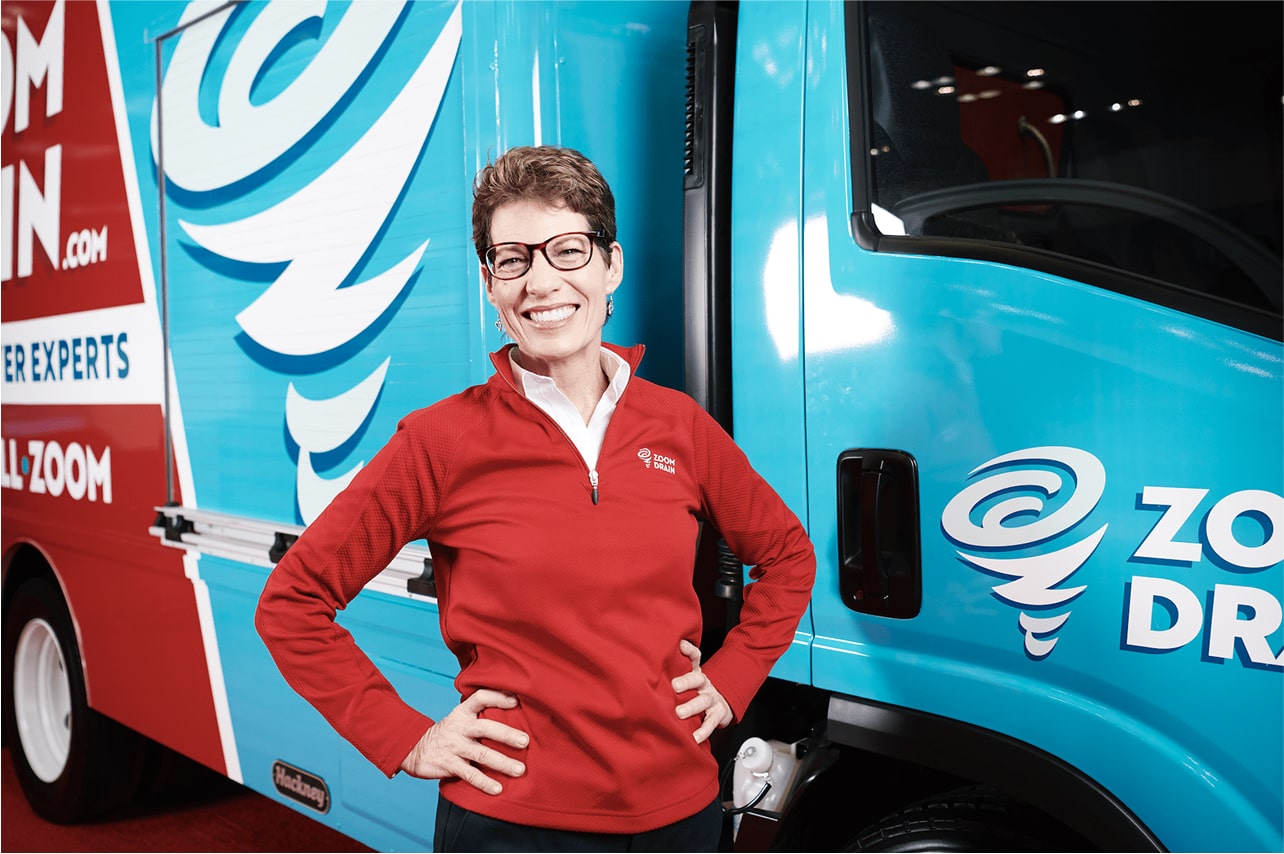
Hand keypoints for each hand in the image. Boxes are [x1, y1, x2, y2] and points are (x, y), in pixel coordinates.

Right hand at [399, 689, 528, 794]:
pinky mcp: (449, 765)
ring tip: (519, 770)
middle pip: (485, 728)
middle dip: (507, 735)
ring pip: (481, 754)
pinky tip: (498, 788)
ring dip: (502, 762)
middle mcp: (459, 727)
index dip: (498, 697)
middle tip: (525, 741)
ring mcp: (454, 746)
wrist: (415, 749)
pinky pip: (470, 775)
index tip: (515, 701)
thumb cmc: (448, 733)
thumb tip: (514, 710)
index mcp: (463, 712)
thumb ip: (480, 715)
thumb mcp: (460, 718)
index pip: (480, 698)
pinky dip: (484, 782)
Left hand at [672, 639, 732, 743]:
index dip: (688, 650)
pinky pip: (711, 723)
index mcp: (695, 673)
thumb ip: (672, 671)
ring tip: (680, 713)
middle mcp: (704, 684)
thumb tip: (649, 659)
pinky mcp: (718, 715)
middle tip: (675, 686)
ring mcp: (712, 699)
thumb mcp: (687, 679)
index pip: (694, 657)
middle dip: (687, 682)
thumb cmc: (696, 692)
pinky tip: (695, 737)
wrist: (721, 704)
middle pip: (698, 679)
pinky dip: (703, 731)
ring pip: (704, 701)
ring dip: (692, 707)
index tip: (679, 645)